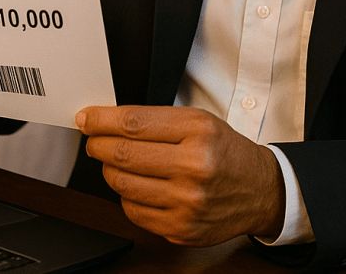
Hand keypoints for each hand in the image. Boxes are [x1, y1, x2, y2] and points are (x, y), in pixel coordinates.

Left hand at [75, 105, 284, 245]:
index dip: (101, 120)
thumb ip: (156, 120)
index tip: (86, 118)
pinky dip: (126, 195)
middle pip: (122, 154)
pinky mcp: (180, 228)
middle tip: (94, 140)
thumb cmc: (225, 152)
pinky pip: (132, 211)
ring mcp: (186, 202)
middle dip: (98, 144)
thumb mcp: (199, 122)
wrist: (259, 190)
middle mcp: (193, 167)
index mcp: (198, 132)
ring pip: (122, 184)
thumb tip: (106, 121)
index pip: (133, 123)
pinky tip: (137, 185)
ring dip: (109, 170)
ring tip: (118, 162)